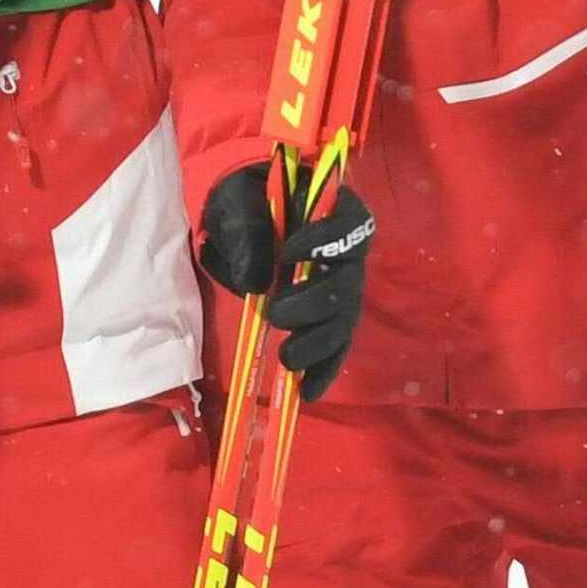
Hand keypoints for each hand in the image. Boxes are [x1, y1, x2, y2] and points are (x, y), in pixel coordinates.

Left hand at [196, 165, 376, 403]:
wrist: (239, 211)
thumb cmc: (245, 196)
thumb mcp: (237, 199)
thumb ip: (247, 229)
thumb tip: (257, 284)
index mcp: (333, 209)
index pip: (350, 224)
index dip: (327, 240)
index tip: (288, 252)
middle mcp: (347, 250)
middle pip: (348, 281)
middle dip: (316, 303)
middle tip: (277, 314)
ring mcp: (340, 283)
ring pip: (345, 318)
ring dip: (319, 342)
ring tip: (288, 358)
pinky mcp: (327, 313)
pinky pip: (335, 343)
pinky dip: (324, 368)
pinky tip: (308, 391)